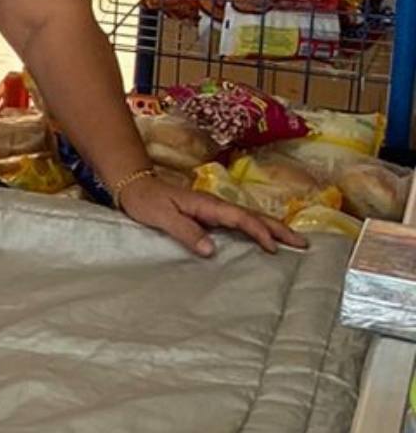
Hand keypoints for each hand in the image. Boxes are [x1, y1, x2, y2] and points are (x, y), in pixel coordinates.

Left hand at [116, 176, 304, 256]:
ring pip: (248, 218)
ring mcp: (213, 210)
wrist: (134, 187)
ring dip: (271, 229)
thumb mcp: (161, 216)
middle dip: (278, 229)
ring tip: (294, 242)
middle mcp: (215, 206)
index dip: (257, 232)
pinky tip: (264, 240)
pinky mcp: (209, 216)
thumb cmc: (146, 201)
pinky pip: (238, 223)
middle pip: (252, 216)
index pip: (239, 218)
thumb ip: (185, 230)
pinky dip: (256, 230)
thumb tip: (210, 249)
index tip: (273, 247)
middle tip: (302, 244)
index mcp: (207, 204)